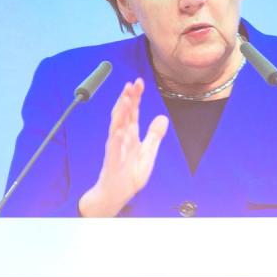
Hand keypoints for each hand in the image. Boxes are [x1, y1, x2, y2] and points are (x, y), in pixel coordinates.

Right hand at [78, 78, 168, 216]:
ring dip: (120, 112)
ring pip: (116, 126)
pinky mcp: (112, 161)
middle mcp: (121, 138)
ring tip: (125, 98)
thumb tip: (163, 118)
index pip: (133, 112)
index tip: (139, 82)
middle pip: (124, 115)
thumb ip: (154, 136)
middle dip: (127, 99)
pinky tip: (119, 129)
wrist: (116, 194)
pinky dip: (116, 138)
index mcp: (130, 135)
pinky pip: (113, 148)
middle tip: (132, 84)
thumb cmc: (129, 174)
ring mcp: (115, 148)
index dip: (136, 97)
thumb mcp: (148, 153)